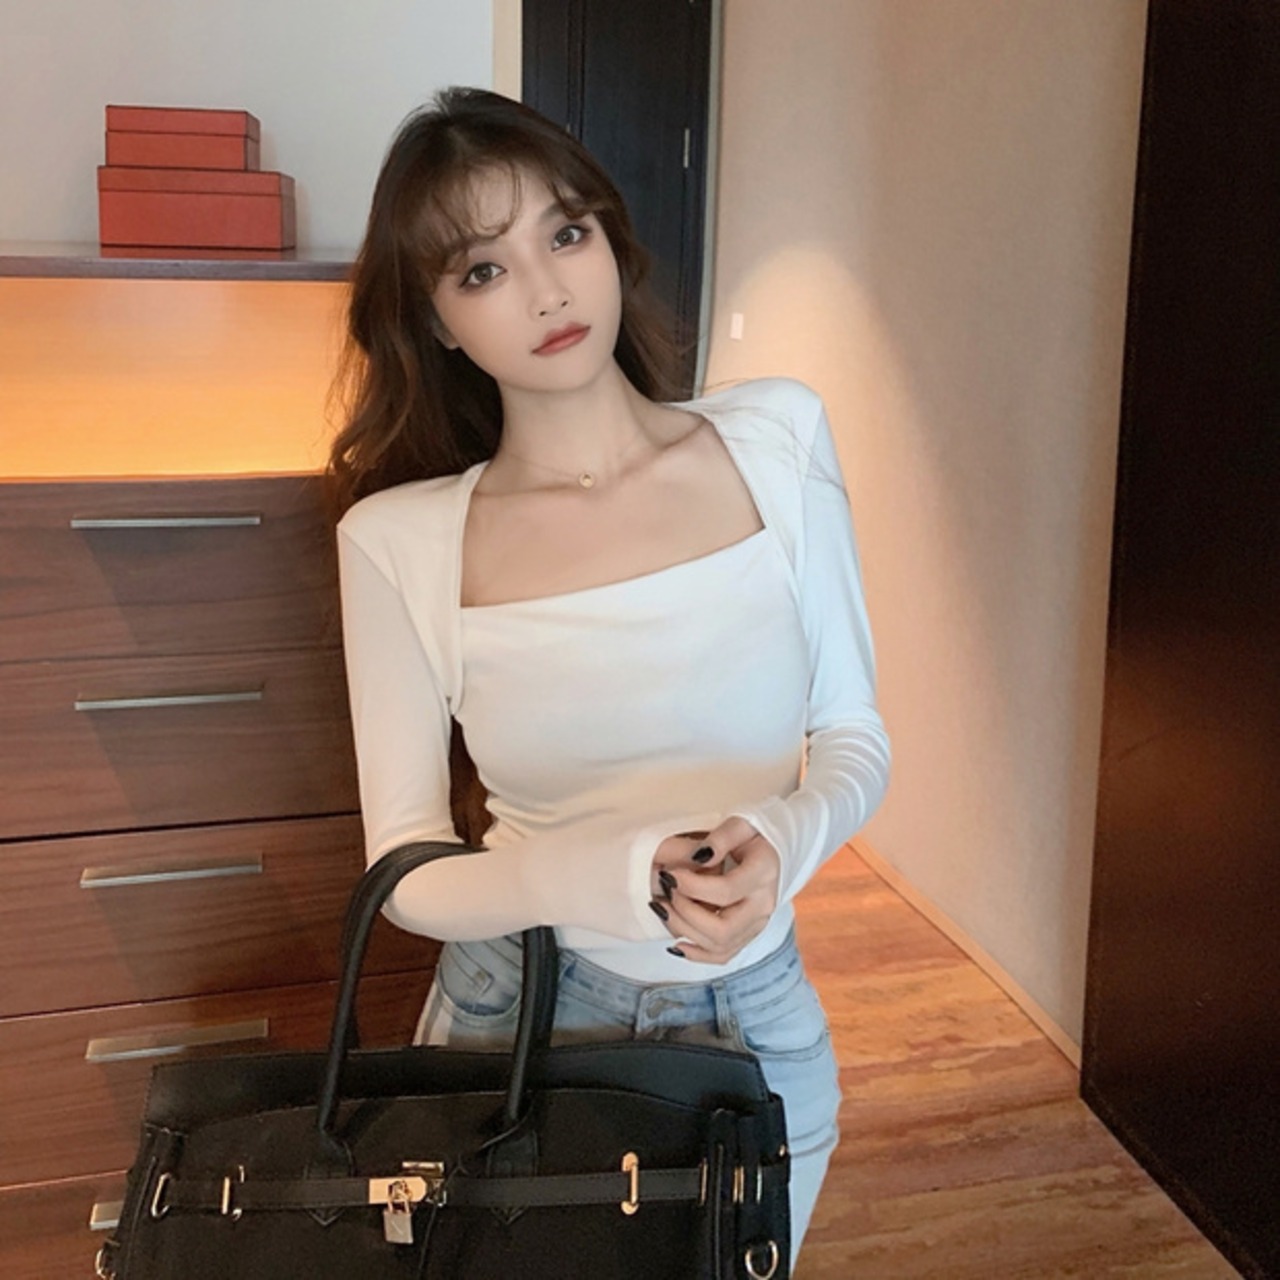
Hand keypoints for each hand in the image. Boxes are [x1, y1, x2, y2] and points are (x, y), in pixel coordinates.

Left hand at [649, 817, 779, 964]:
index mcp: (764, 873)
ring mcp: (757, 924)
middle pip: (722, 929)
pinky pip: (723, 956)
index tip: (669, 873)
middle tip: (665, 892)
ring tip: (662, 908)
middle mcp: (764, 905)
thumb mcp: (741, 824)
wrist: (773, 851)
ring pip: (720, 945)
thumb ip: (720, 837)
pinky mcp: (748, 934)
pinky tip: (676, 943)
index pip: (726, 891)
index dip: (692, 886)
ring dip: (684, 931)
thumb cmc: (753, 834)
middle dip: (685, 914)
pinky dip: (697, 954)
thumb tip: (699, 856)